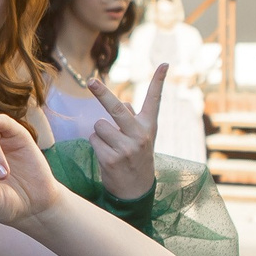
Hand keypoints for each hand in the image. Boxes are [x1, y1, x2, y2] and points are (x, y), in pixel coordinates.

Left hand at [85, 64, 165, 201]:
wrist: (136, 191)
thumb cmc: (136, 157)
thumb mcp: (142, 138)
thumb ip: (133, 119)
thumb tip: (122, 103)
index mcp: (148, 127)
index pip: (155, 100)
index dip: (159, 81)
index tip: (164, 64)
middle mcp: (140, 135)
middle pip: (117, 109)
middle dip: (102, 93)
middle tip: (90, 81)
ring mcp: (125, 148)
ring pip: (99, 125)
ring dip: (100, 133)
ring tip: (111, 146)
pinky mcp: (111, 159)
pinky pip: (93, 140)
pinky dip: (96, 145)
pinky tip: (107, 156)